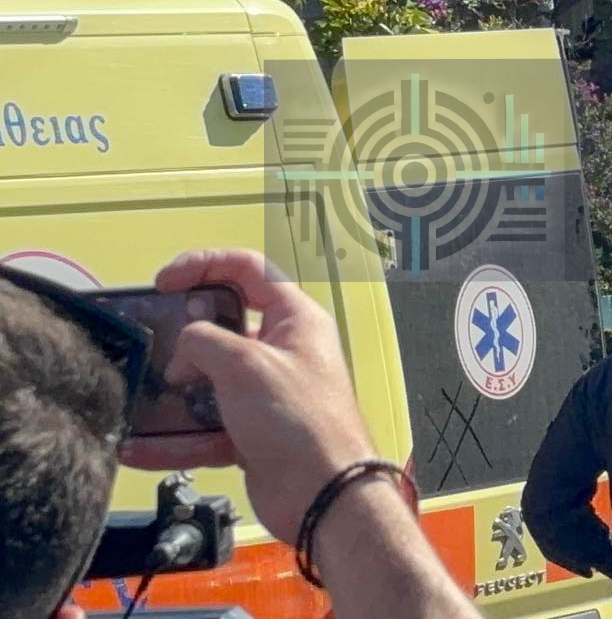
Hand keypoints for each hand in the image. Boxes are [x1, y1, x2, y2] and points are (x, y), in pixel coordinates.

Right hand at [119, 249, 378, 542]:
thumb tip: (184, 349)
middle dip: (185, 337)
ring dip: (174, 393)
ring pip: (209, 382)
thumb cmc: (298, 419)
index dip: (203, 265)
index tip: (163, 281)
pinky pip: (205, 429)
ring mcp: (267, 395)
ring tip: (138, 399)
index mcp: (295, 319)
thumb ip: (205, 341)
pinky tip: (139, 448)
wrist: (323, 495)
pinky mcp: (253, 434)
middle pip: (224, 328)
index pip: (249, 270)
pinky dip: (175, 439)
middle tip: (154, 346)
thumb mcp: (246, 364)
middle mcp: (283, 352)